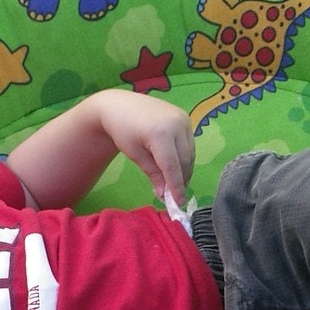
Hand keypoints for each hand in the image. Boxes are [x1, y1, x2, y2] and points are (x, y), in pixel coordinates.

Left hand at [96, 90, 195, 204]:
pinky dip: (184, 157)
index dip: (176, 187)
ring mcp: (183, 118)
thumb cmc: (122, 131)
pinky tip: (175, 166)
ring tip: (174, 183)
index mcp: (161, 134)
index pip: (172, 166)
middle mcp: (176, 124)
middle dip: (180, 179)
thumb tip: (164, 195)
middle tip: (173, 195)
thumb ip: (153, 174)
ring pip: (190, 153)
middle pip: (184, 161)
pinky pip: (189, 143)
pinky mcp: (185, 117)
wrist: (119, 105)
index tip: (178, 203)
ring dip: (184, 170)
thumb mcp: (136, 155)